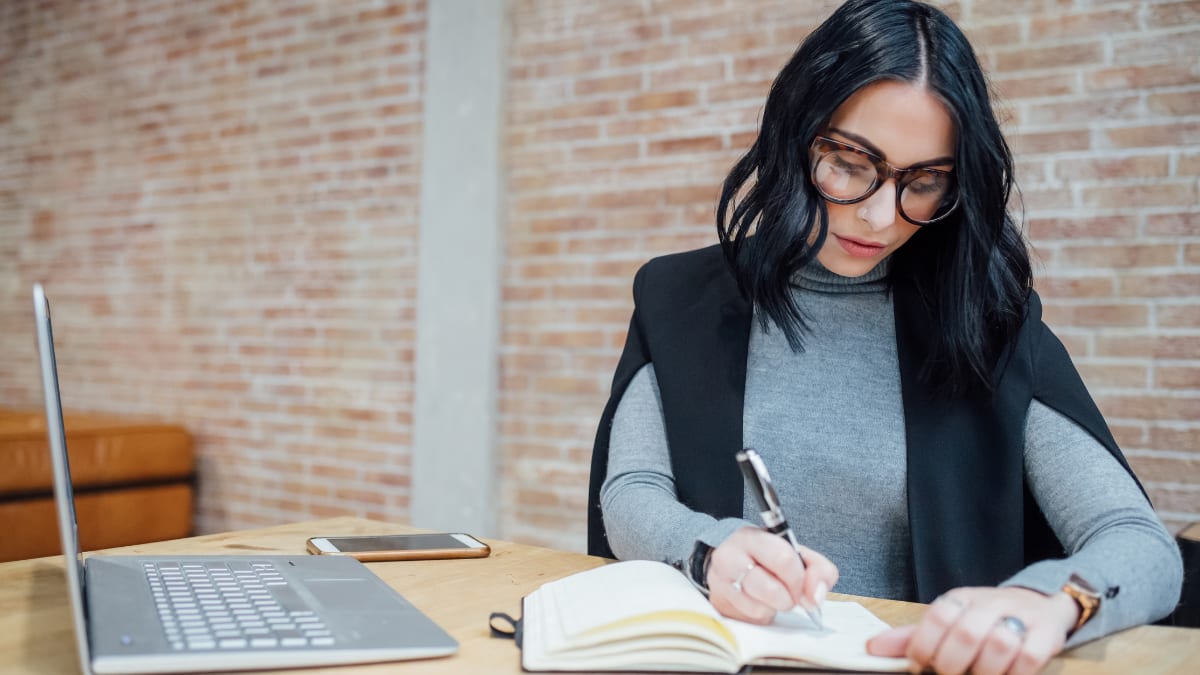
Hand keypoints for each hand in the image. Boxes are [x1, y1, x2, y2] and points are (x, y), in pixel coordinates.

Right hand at [705, 526, 837, 624]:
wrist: (730, 568)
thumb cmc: (766, 560)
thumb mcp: (795, 554)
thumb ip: (818, 569)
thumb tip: (816, 595)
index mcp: (752, 537)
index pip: (784, 559)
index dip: (800, 579)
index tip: (804, 587)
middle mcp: (730, 556)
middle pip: (772, 589)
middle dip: (789, 598)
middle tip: (789, 594)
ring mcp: (720, 581)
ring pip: (760, 608)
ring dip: (775, 608)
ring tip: (772, 597)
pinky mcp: (719, 604)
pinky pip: (750, 619)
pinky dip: (761, 615)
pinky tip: (758, 602)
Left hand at [866, 586, 1079, 674]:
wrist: (1040, 604)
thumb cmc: (985, 619)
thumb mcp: (950, 621)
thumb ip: (913, 637)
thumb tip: (872, 648)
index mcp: (961, 598)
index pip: (938, 615)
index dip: (924, 644)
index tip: (919, 666)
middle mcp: (990, 602)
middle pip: (966, 633)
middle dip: (951, 663)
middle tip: (948, 674)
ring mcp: (1021, 617)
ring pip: (998, 646)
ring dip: (982, 671)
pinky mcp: (1046, 634)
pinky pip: (1028, 658)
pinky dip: (1013, 674)